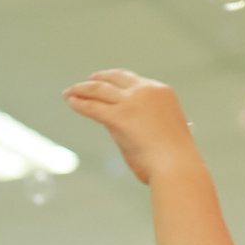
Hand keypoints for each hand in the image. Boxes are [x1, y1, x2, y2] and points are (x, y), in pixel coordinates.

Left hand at [62, 70, 199, 186]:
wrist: (176, 165)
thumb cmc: (172, 158)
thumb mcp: (160, 130)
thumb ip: (142, 122)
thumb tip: (119, 128)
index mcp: (161, 92)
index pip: (133, 81)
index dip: (115, 81)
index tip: (103, 82)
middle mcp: (146, 91)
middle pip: (115, 78)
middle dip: (96, 79)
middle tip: (83, 84)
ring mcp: (132, 102)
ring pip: (100, 89)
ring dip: (81, 89)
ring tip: (68, 92)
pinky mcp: (119, 117)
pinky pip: (93, 107)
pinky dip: (80, 103)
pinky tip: (71, 102)